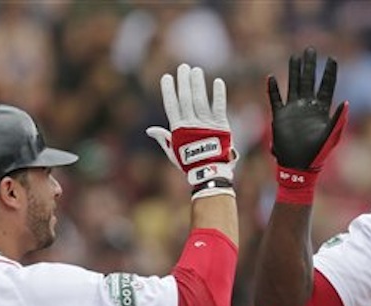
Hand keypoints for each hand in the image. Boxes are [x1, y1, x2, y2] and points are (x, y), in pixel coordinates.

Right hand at [147, 64, 236, 197]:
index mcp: (178, 129)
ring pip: (200, 99)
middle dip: (183, 81)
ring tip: (196, 70)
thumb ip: (164, 138)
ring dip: (198, 84)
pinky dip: (219, 94)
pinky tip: (217, 81)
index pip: (172, 105)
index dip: (169, 91)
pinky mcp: (221, 126)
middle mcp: (191, 124)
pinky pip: (219, 107)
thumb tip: (150, 130)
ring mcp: (206, 124)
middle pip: (186, 98)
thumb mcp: (174, 152)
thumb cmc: (190, 163)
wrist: (209, 173)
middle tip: (183, 67)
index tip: (167, 77)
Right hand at [267, 47, 348, 202]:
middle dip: (310, 66)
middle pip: (308, 81)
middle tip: (310, 50)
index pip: (326, 87)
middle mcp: (306, 107)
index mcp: (320, 110)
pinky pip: (275, 100)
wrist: (298, 166)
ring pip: (292, 85)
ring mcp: (293, 111)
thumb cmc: (317, 154)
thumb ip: (338, 119)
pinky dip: (272, 89)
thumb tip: (346, 102)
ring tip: (294, 57)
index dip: (329, 73)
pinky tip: (271, 77)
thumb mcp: (331, 136)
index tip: (332, 59)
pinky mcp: (279, 117)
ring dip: (293, 71)